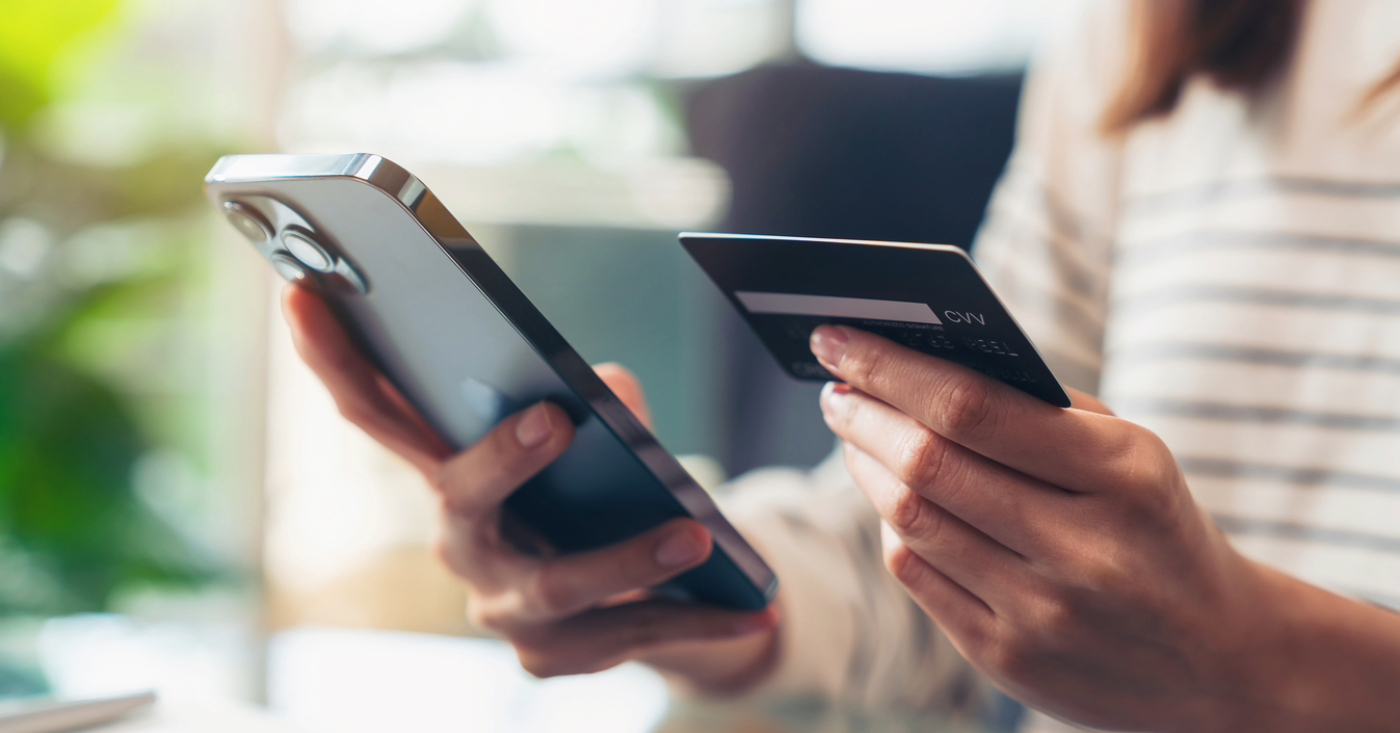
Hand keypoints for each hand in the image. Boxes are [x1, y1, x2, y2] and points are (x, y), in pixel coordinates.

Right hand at [282, 286, 777, 688]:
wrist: (641, 593)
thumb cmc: (598, 490)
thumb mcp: (600, 436)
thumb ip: (599, 403)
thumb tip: (609, 391)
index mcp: (450, 471)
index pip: (377, 411)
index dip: (334, 356)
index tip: (304, 292)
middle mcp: (459, 540)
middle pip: (458, 497)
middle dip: (501, 459)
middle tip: (556, 419)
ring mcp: (501, 608)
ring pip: (555, 585)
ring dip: (627, 558)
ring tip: (694, 535)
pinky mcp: (553, 657)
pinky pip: (624, 635)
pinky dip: (695, 617)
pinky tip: (755, 603)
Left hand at [810, 325, 1399, 731]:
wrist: (1221, 657)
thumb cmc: (1155, 527)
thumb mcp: (1130, 454)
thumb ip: (1037, 409)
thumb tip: (917, 363)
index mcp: (1121, 473)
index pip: (972, 407)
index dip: (890, 369)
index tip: (839, 339)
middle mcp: (1082, 548)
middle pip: (928, 466)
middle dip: (863, 415)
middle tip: (835, 386)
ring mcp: (1042, 612)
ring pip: (911, 521)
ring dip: (866, 467)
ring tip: (853, 433)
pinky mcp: (1009, 660)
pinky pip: (917, 576)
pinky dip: (894, 527)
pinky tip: (891, 499)